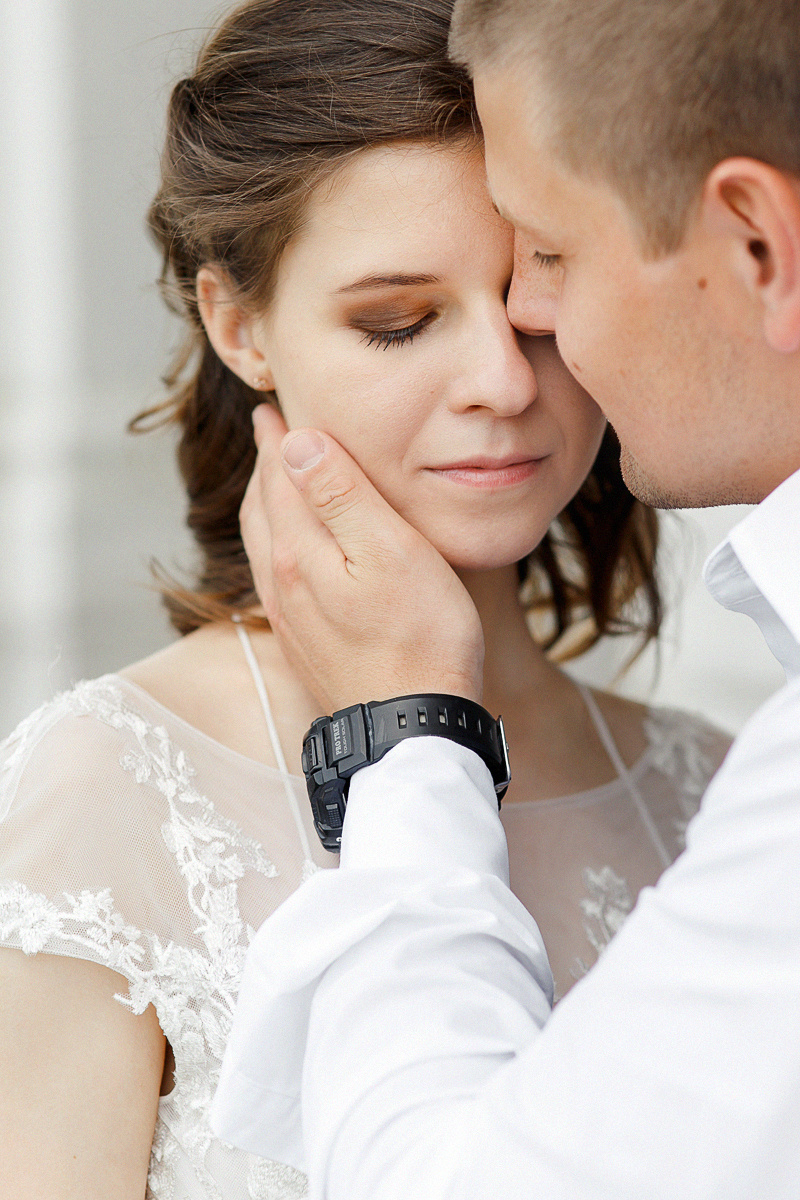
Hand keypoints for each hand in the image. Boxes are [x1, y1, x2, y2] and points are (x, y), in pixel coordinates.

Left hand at [240, 405, 483, 713]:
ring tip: (274, 480)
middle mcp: (280, 583)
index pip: (280, 477)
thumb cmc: (419, 637)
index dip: (279, 439)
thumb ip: (340, 493)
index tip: (273, 408)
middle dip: (267, 465)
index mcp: (297, 551)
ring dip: (266, 504)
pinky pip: (275, 577)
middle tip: (270, 430)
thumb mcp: (390, 550)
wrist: (412, 730)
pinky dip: (276, 544)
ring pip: (264, 545)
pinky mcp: (305, 645)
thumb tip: (294, 441)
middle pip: (263, 509)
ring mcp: (290, 618)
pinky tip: (291, 552)